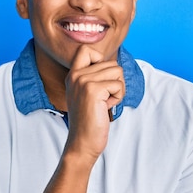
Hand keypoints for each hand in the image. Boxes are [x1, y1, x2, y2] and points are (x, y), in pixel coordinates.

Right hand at [63, 45, 124, 162]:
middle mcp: (76, 75)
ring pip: (117, 72)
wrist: (82, 142)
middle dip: (114, 82)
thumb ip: (93, 77)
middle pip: (111, 63)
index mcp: (73, 74)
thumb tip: (114, 64)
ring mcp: (83, 81)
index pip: (87, 49)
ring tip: (103, 103)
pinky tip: (105, 107)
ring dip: (117, 89)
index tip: (101, 79)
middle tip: (102, 99)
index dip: (101, 59)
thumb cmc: (89, 120)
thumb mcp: (86, 94)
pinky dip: (118, 97)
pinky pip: (119, 85)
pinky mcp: (94, 90)